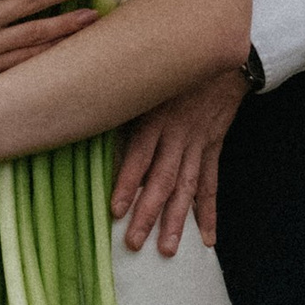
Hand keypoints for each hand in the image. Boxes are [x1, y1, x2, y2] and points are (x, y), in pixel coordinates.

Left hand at [111, 66, 246, 257]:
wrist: (224, 55)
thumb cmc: (172, 65)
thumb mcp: (145, 76)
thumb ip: (120, 97)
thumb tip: (81, 108)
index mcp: (156, 117)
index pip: (140, 156)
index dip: (129, 183)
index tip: (116, 209)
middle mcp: (178, 134)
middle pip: (163, 180)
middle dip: (148, 214)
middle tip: (134, 243)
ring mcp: (198, 143)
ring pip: (187, 188)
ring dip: (177, 221)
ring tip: (168, 250)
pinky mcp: (212, 147)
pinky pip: (211, 184)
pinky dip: (209, 212)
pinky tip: (207, 239)